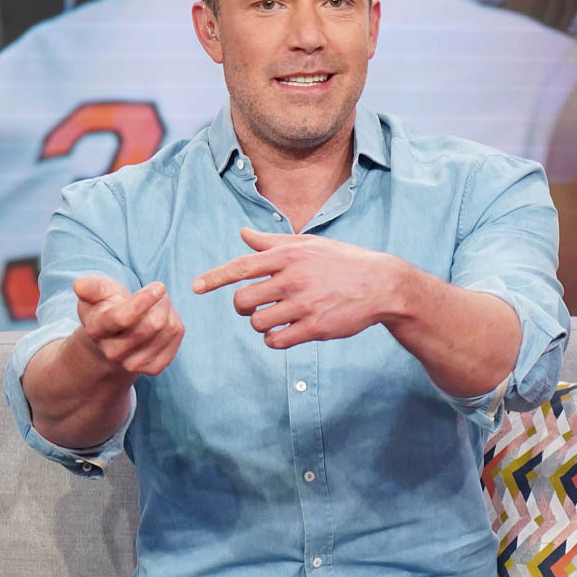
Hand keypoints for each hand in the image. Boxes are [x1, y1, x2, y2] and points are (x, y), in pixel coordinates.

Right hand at [73, 275, 183, 374]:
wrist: (110, 342)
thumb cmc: (104, 310)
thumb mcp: (95, 294)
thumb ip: (90, 287)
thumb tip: (79, 285)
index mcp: (98, 329)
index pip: (123, 318)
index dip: (144, 300)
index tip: (159, 286)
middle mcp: (113, 351)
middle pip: (153, 324)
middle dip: (162, 302)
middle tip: (160, 292)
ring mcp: (133, 364)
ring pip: (168, 330)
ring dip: (170, 311)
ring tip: (160, 306)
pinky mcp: (153, 369)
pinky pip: (176, 339)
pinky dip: (176, 324)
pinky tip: (165, 321)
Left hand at [192, 228, 398, 348]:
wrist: (380, 284)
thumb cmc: (341, 262)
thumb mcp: (308, 245)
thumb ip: (272, 243)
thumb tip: (243, 234)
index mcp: (288, 255)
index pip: (241, 266)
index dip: (215, 278)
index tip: (195, 287)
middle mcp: (293, 278)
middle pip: (243, 301)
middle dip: (244, 308)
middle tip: (256, 307)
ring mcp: (303, 304)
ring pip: (258, 323)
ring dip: (262, 325)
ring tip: (278, 318)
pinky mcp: (314, 328)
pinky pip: (276, 341)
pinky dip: (275, 340)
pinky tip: (286, 332)